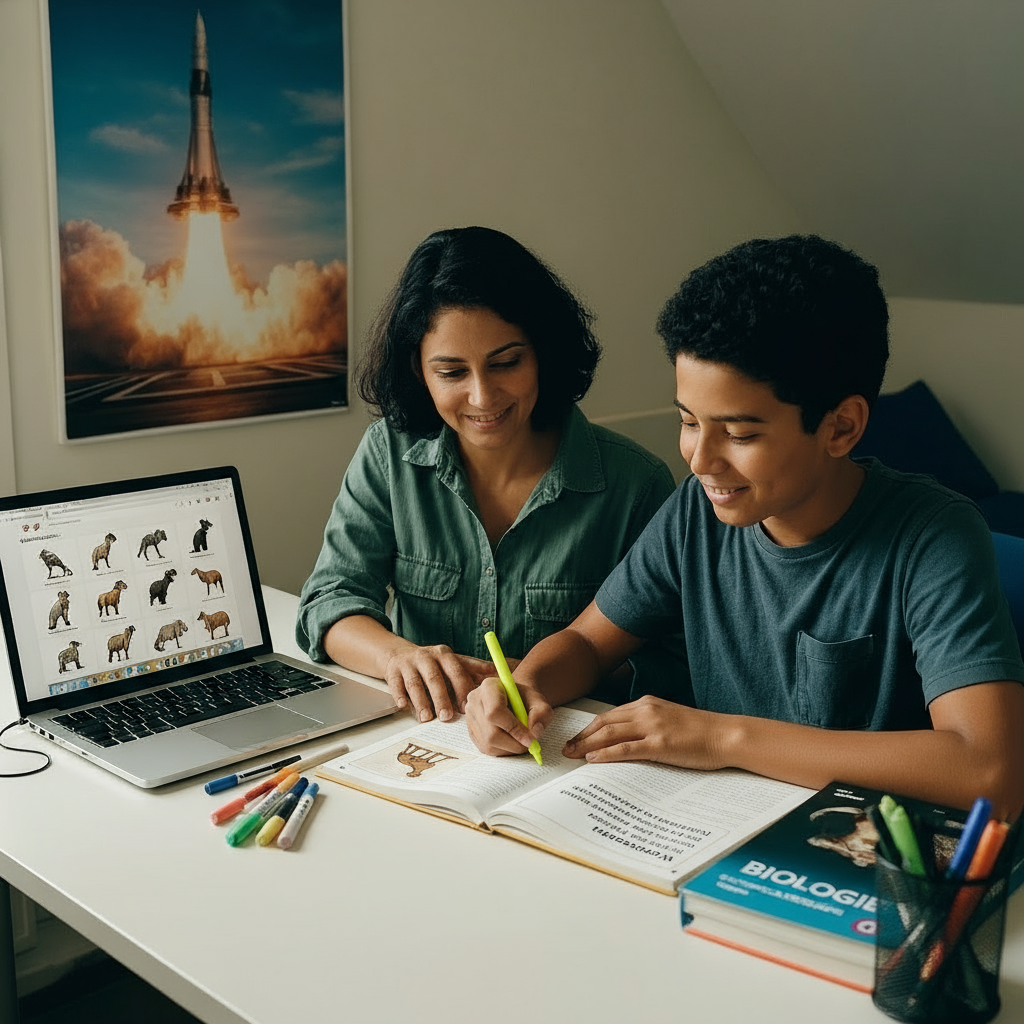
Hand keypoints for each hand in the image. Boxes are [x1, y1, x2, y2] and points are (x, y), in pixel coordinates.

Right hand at [384, 646, 495, 722]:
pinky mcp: (392, 672)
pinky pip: (395, 685)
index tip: (466, 707)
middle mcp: (426, 657)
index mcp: (444, 655)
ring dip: (421, 701)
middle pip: (434, 678)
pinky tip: (403, 706)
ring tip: (426, 718)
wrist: (399, 654)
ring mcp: (408, 664)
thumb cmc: (431, 663)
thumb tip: (501, 671)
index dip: (461, 689)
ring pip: (414, 683)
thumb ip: (474, 668)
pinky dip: (399, 695)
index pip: (456, 671)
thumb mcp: (452, 661)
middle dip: (441, 698)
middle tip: (447, 717)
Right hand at [465, 676, 552, 755]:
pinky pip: (486, 749)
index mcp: (489, 686)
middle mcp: (474, 701)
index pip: (495, 711)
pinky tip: (511, 740)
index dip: (514, 728)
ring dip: (510, 748)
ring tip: (522, 740)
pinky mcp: (471, 731)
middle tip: (530, 743)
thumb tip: (534, 732)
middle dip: (514, 743)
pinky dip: (503, 750)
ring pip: (488, 744)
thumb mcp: (540, 702)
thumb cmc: (526, 699)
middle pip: (491, 733)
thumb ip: (542, 713)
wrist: (514, 699)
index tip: (530, 738)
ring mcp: (470, 717)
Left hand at [562, 695, 724, 769]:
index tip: (575, 739)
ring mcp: (652, 726)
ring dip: (587, 745)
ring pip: (610, 734)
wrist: (726, 735)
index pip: (609, 716)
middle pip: (604, 723)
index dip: (588, 728)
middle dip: (582, 737)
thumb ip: (647, 724)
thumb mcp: (669, 720)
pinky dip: (607, 753)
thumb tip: (626, 739)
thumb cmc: (700, 732)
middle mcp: (646, 711)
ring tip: (572, 756)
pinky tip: (594, 760)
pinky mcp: (660, 744)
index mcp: (647, 704)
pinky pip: (626, 748)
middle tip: (565, 749)